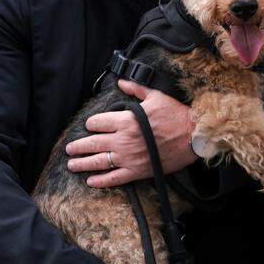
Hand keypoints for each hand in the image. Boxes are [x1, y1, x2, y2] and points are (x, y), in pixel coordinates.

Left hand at [65, 79, 197, 186]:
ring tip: (72, 164)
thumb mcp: (155, 96)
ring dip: (82, 163)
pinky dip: (101, 181)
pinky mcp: (137, 171)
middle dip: (79, 146)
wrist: (194, 136)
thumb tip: (122, 82)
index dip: (91, 124)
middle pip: (93, 142)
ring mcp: (129, 157)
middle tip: (70, 149)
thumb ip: (135, 89)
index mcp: (126, 120)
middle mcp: (123, 139)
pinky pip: (114, 178)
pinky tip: (91, 181)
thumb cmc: (176, 115)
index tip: (90, 126)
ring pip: (99, 161)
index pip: (98, 122)